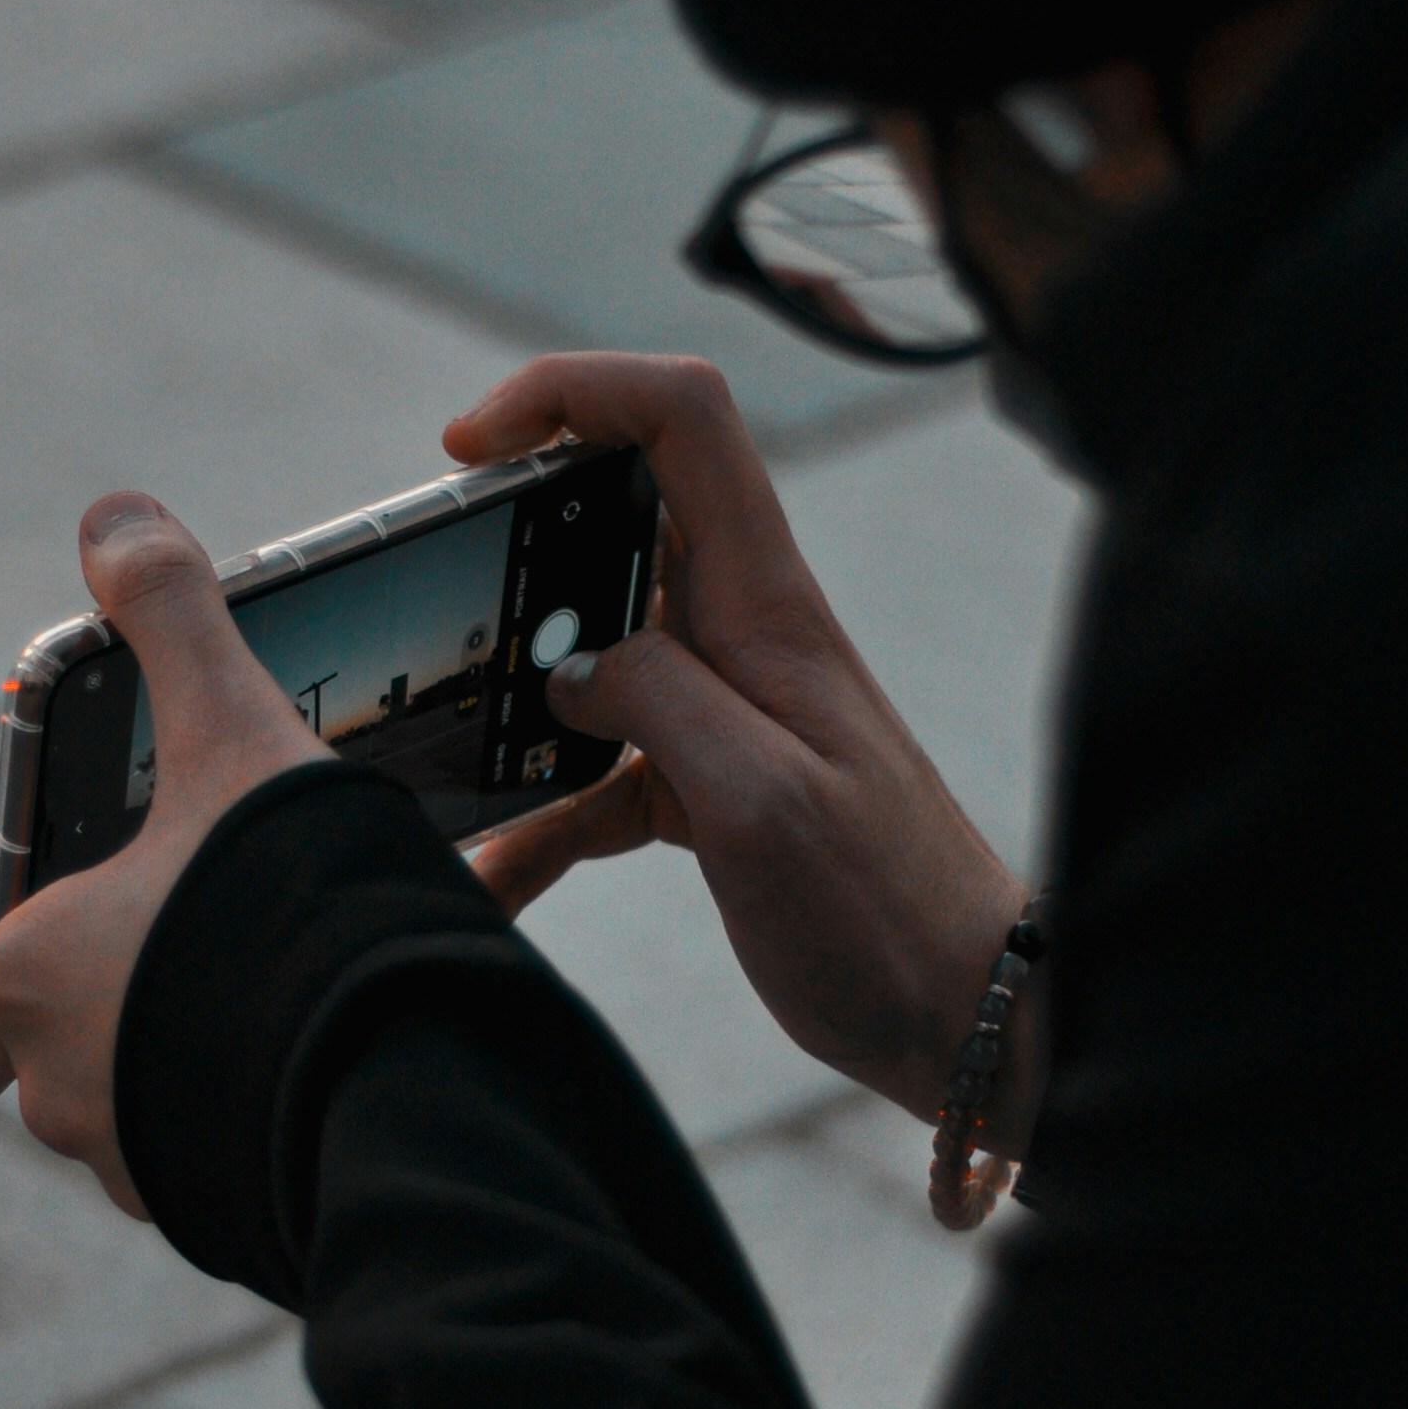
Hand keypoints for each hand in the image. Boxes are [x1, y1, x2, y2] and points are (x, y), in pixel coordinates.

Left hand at [0, 493, 326, 1209]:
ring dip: (198, 1078)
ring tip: (286, 1004)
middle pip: (60, 1073)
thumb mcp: (232, 733)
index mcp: (29, 984)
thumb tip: (112, 513)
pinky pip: (236, 1174)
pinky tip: (338, 1064)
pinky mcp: (241, 1223)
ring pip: (151, 1128)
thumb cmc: (286, 899)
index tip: (24, 988)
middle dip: (126, 1023)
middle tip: (208, 955)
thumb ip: (174, 622)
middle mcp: (69, 1094)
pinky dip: (271, 1128)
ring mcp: (151, 1173)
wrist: (391, 1063)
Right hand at [444, 356, 1035, 1135]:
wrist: (968, 1018)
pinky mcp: (707, 786)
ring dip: (512, 696)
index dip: (571, 390)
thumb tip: (569, 662)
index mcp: (768, 607)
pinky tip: (489, 877)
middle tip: (439, 606)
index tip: (471, 446)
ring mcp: (723, 708)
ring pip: (589, 650)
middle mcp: (744, 634)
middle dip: (514, 542)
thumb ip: (658, 704)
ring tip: (442, 755)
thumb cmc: (887, 914)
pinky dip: (537, 816)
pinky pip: (596, 770)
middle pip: (616, 514)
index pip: (680, 418)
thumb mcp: (760, 804)